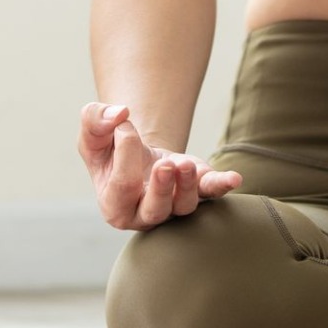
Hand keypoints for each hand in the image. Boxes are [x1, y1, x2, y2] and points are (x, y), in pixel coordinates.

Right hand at [77, 103, 242, 230]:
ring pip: (185, 206)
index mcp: (114, 205)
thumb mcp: (93, 132)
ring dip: (189, 186)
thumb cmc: (109, 148)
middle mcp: (144, 214)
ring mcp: (174, 206)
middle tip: (166, 166)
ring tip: (186, 163)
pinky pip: (212, 193)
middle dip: (162, 190)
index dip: (124, 155)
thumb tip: (119, 113)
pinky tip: (234, 178)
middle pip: (156, 211)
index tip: (124, 126)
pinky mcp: (198, 191)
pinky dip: (223, 185)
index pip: (122, 187)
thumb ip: (95, 120)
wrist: (135, 151)